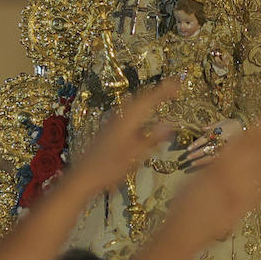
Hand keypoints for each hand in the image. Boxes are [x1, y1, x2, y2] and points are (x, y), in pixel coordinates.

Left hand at [68, 80, 179, 195]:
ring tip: (159, 95)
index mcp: (127, 121)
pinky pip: (127, 111)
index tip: (177, 83)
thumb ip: (152, 139)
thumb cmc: (109, 168)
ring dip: (147, 98)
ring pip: (132, 104)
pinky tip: (138, 112)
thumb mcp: (134, 156)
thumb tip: (169, 124)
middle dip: (157, 91)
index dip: (164, 90)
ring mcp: (112, 122)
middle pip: (140, 98)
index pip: (149, 99)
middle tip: (172, 87)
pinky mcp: (108, 129)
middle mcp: (119, 117)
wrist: (82, 176)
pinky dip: (138, 107)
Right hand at [168, 122, 260, 247]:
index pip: (243, 141)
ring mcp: (244, 190)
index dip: (258, 129)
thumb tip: (230, 151)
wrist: (187, 229)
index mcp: (221, 163)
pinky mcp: (249, 205)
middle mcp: (235, 173)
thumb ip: (215, 163)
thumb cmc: (184, 201)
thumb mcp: (197, 175)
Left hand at [178, 119, 243, 173]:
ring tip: (192, 164)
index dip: (196, 144)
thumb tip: (202, 129)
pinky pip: (218, 160)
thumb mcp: (223, 122)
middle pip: (206, 149)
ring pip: (211, 156)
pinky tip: (203, 165)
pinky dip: (209, 163)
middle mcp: (220, 141)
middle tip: (187, 157)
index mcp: (218, 132)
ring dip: (200, 160)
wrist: (248, 129)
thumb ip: (212, 126)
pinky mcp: (229, 154)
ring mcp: (225, 149)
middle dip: (196, 154)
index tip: (188, 149)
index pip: (204, 139)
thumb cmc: (234, 124)